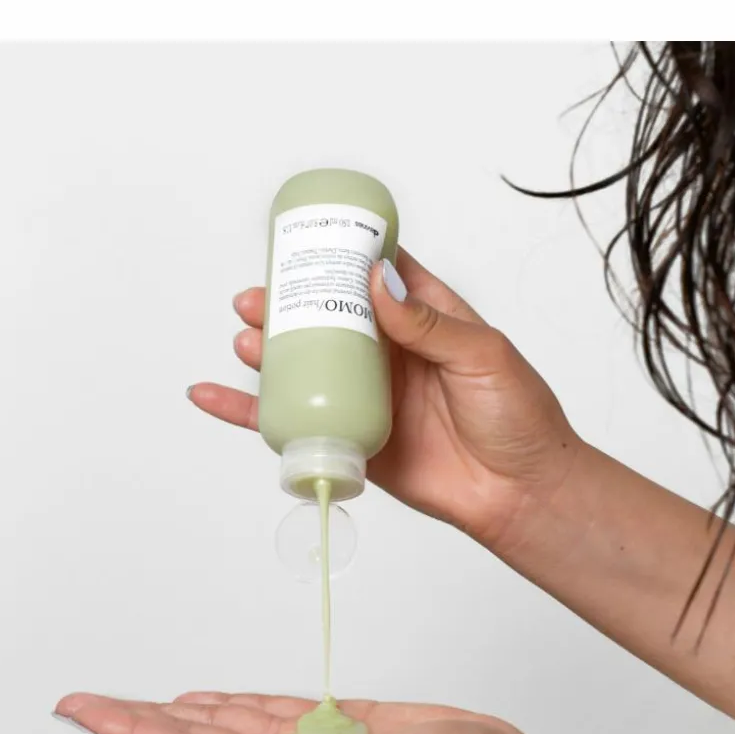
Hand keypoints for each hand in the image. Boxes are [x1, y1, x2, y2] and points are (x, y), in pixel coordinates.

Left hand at [52, 691, 534, 733]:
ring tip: (126, 704)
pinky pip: (263, 713)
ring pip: (220, 724)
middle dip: (133, 720)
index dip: (130, 732)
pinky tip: (204, 702)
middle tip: (81, 705)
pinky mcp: (330, 729)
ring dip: (170, 714)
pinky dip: (226, 704)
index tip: (83, 713)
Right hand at [187, 250, 581, 555]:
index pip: (375, 275)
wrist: (521, 494)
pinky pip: (294, 422)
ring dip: (267, 351)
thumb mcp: (481, 355)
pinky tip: (213, 396)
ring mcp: (369, 397)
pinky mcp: (353, 440)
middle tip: (256, 298)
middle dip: (287, 304)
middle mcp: (391, 354)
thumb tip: (375, 280)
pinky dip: (250, 412)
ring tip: (245, 337)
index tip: (301, 239)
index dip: (338, 254)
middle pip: (327, 319)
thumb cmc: (518, 418)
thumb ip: (427, 322)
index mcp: (425, 319)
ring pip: (305, 366)